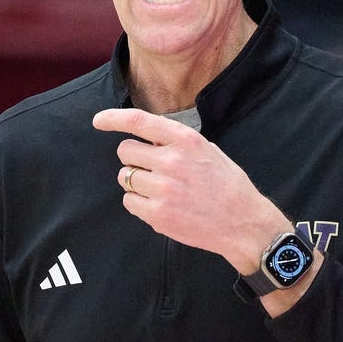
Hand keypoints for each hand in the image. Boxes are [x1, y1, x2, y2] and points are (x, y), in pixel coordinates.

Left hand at [92, 108, 289, 274]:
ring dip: (137, 182)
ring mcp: (163, 189)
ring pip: (126, 177)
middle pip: (125, 151)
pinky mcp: (158, 214)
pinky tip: (161, 205)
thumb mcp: (207, 150)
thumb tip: (146, 136)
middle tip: (152, 168)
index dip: (114, 119)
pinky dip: (139, 203)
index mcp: (185, 140)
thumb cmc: (226, 184)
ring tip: (163, 190)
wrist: (243, 222)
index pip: (139, 121)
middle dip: (133, 158)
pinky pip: (129, 202)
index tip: (99, 120)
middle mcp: (172, 161)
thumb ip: (176, 142)